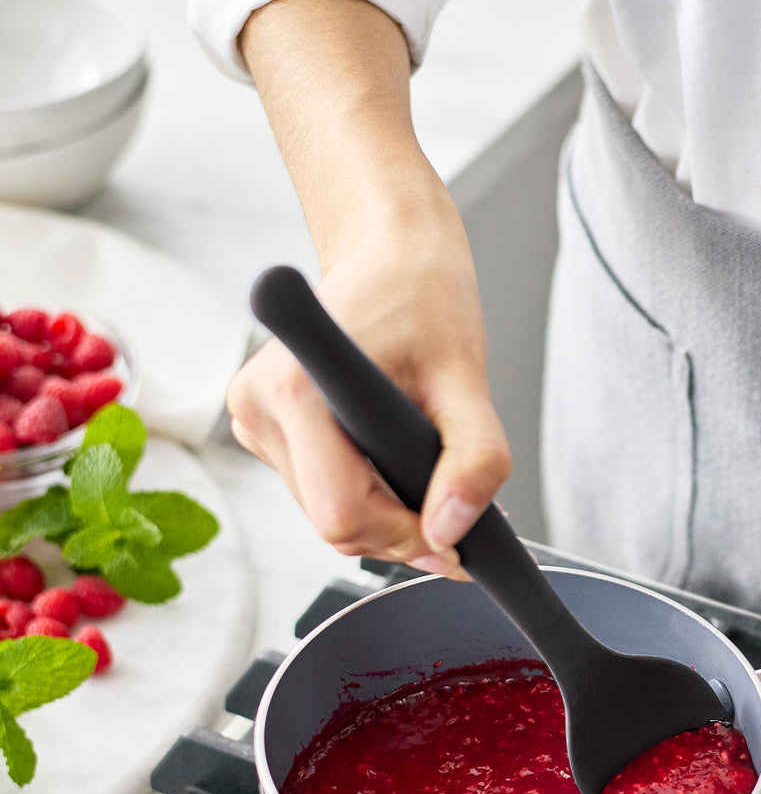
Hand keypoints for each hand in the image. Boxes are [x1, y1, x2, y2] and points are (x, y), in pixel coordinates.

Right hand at [228, 218, 510, 577]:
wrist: (389, 255)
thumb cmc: (422, 298)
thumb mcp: (466, 377)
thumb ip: (473, 457)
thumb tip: (450, 531)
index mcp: (294, 390)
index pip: (342, 512)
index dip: (405, 535)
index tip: (454, 537)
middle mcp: (257, 409)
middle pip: (334, 523)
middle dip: (402, 527)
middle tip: (454, 500)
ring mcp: (253, 422)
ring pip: (328, 515)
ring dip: (387, 512)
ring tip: (426, 465)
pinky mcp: (263, 431)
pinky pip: (321, 494)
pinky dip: (367, 495)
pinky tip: (393, 457)